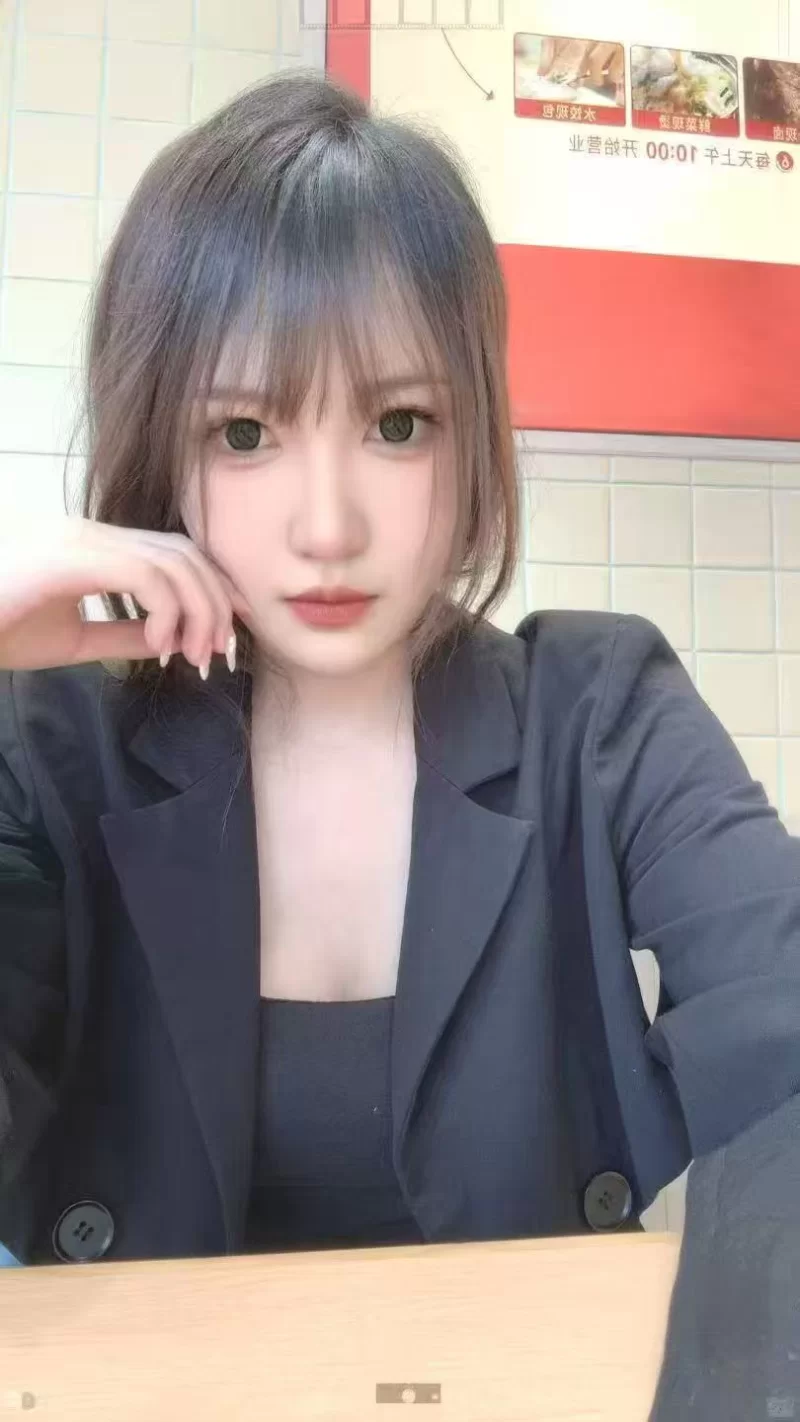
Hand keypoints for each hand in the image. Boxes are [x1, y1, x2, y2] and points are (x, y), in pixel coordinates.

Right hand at [0, 517, 249, 673]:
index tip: (222, 640)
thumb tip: (167, 644)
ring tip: (194, 658)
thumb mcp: (67, 638)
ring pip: (175, 561)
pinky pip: (147, 575)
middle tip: (219, 656)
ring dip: (200, 612)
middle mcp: (95, 535)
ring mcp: (83, 541)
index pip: (175, 554)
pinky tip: (161, 647)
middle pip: (186, 554)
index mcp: (95, 549)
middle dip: (217, 604)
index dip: (211, 592)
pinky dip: (168, 612)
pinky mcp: (71, 557)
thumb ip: (118, 636)